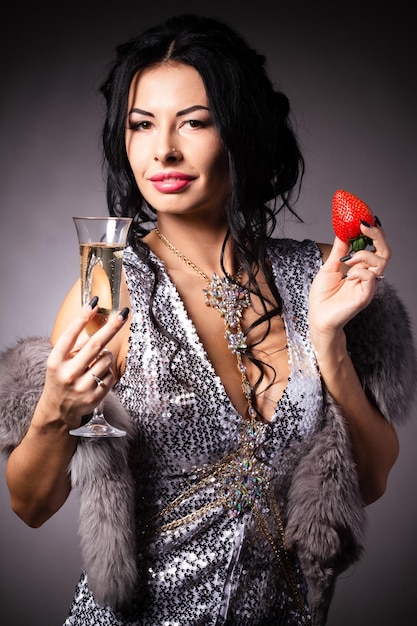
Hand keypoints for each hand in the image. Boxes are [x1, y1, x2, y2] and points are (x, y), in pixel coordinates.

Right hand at [41, 301, 128, 428]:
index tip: (95, 302)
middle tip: (124, 314)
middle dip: (112, 327)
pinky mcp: (94, 397)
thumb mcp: (60, 361)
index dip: (83, 317)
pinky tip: (97, 376)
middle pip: (95, 344)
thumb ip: (75, 344)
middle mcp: (68, 373)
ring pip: (107, 359)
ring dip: (107, 355)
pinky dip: (108, 371)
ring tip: (95, 362)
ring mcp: (82, 387)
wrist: (58, 410)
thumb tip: (97, 325)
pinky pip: (111, 374)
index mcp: (55, 361)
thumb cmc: (61, 378)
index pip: (70, 334)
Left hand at [308, 221, 389, 348]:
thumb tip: (343, 231)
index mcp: (362, 269)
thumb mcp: (330, 267)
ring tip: (347, 260)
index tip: (362, 219)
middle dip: (377, 235)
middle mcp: (368, 276)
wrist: (318, 318)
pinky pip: (370, 276)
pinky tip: (347, 276)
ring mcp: (369, 286)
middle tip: (364, 225)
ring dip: (363, 254)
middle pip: (385, 251)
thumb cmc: (323, 297)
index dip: (373, 232)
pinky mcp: (366, 296)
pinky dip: (358, 271)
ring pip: (381, 261)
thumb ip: (339, 250)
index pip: (375, 247)